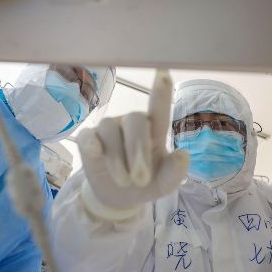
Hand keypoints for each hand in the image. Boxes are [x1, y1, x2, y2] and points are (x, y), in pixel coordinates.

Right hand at [77, 70, 189, 220]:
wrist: (118, 198)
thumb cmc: (145, 183)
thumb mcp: (163, 184)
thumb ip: (174, 172)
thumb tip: (183, 155)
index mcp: (154, 130)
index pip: (159, 108)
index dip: (161, 91)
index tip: (164, 73)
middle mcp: (131, 123)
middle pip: (135, 120)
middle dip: (138, 150)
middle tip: (141, 180)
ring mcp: (109, 129)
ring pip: (110, 130)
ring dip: (118, 158)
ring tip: (124, 182)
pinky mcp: (88, 139)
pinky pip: (89, 136)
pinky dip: (93, 144)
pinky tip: (96, 153)